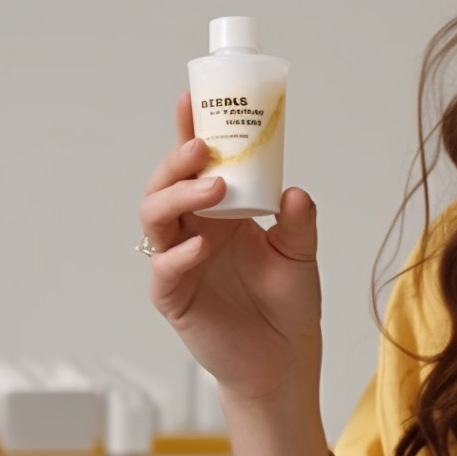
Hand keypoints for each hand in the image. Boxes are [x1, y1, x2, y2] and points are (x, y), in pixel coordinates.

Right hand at [140, 91, 322, 401]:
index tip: (190, 98)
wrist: (283, 357)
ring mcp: (179, 261)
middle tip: (203, 147)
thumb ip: (299, 223)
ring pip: (155, 218)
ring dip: (178, 196)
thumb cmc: (288, 302)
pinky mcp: (174, 296)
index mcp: (219, 210)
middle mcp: (193, 229)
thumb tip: (296, 192)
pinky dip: (178, 254)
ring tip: (212, 187)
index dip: (187, 130)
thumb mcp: (301, 253)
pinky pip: (164, 270)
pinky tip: (201, 245)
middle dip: (178, 160)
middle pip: (165, 184)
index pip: (196, 164)